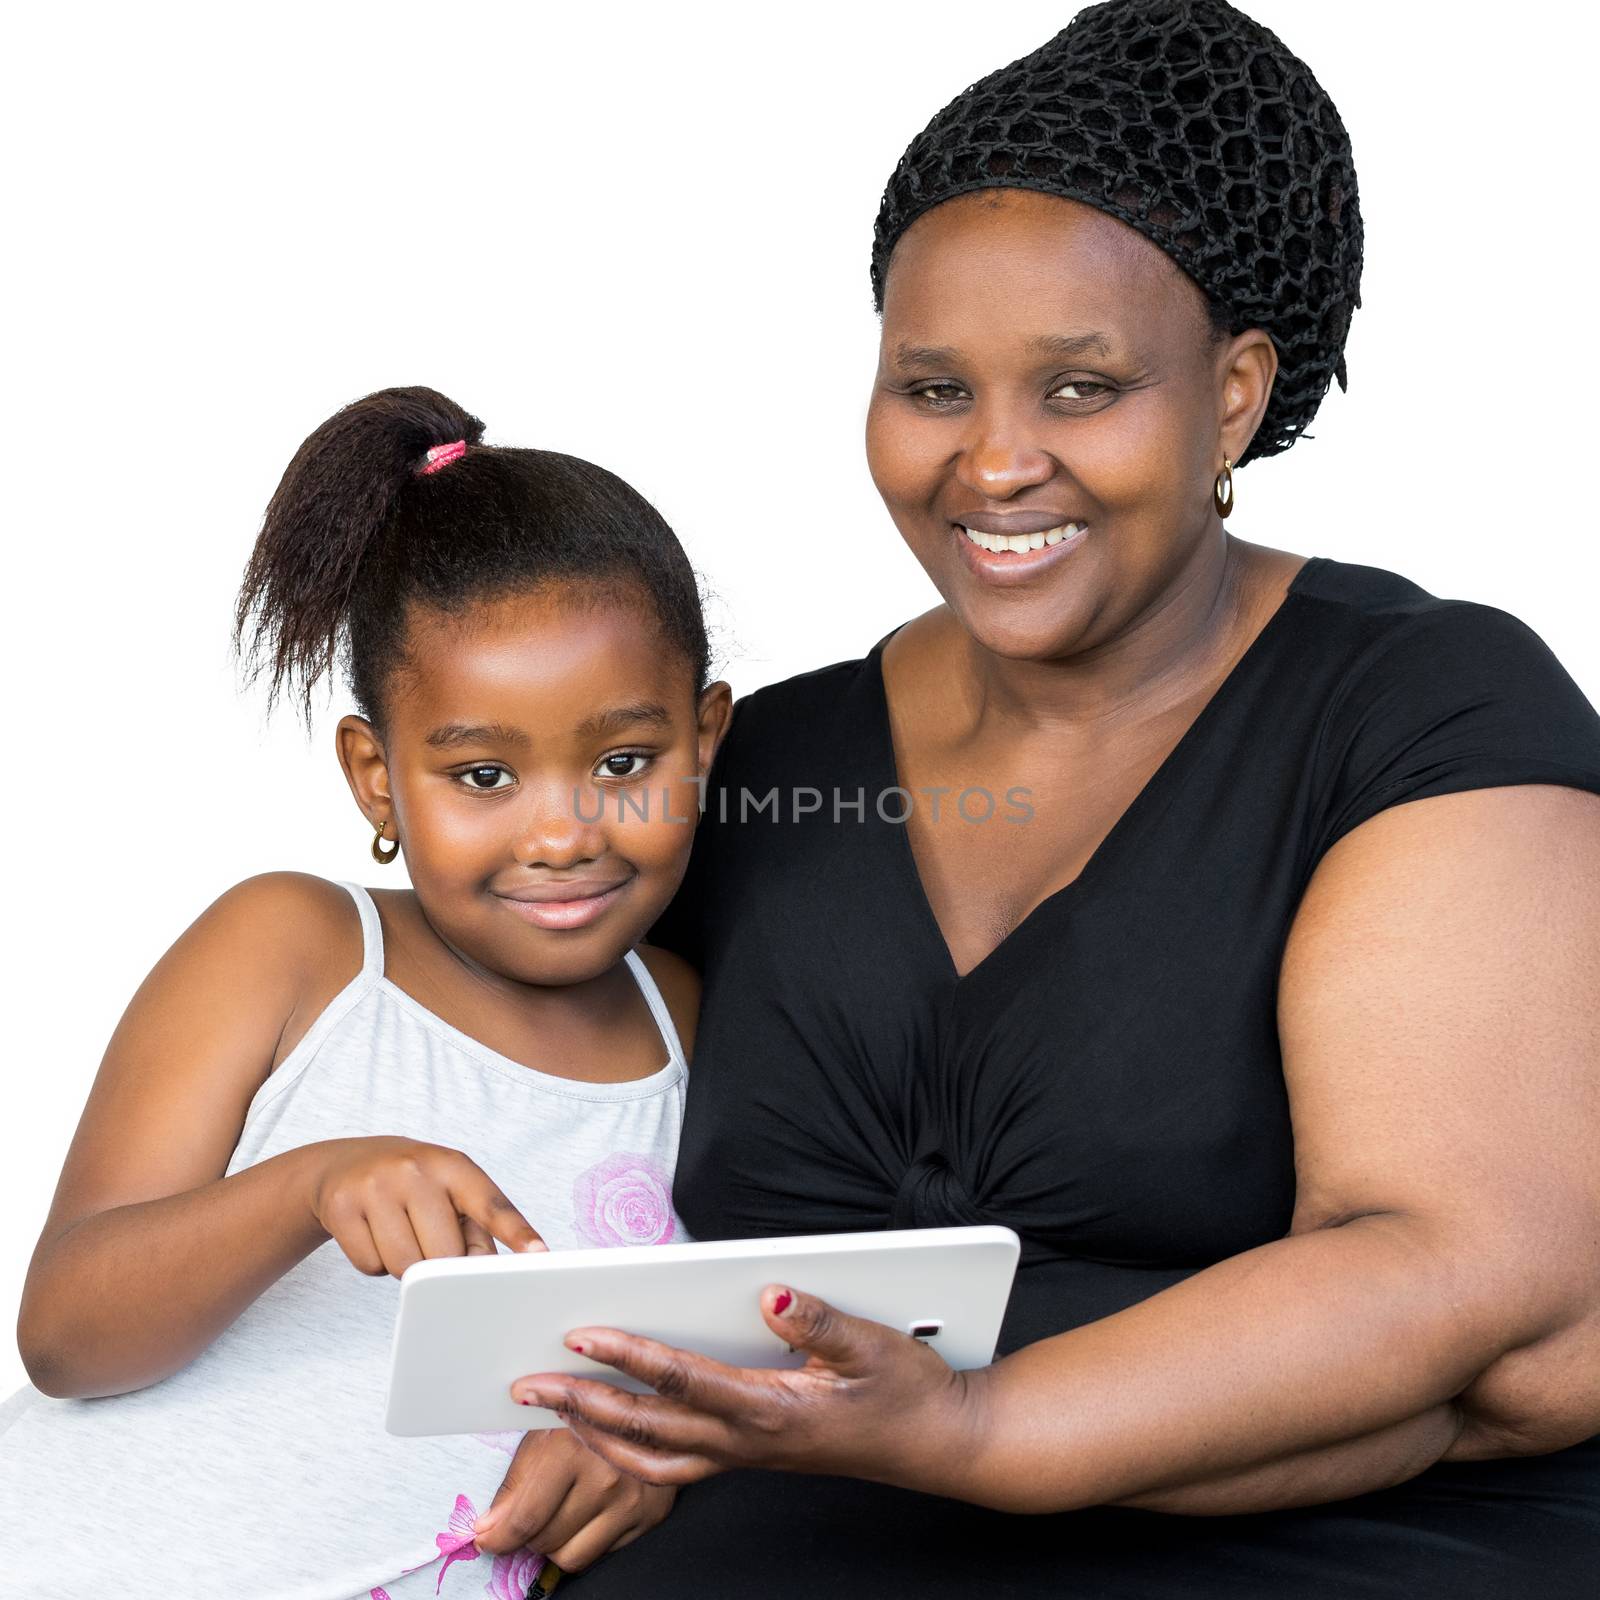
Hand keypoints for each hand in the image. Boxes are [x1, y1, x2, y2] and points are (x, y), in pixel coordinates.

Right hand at [305, 1137, 544, 1277]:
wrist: (345, 1165)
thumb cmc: (415, 1185)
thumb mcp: (451, 1192)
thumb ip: (477, 1229)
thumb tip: (484, 1272)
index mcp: (454, 1165)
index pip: (491, 1204)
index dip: (517, 1232)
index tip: (539, 1255)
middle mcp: (415, 1169)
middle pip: (445, 1255)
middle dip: (440, 1261)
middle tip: (426, 1235)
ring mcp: (375, 1186)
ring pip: (405, 1267)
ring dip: (406, 1264)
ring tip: (399, 1230)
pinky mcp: (341, 1207)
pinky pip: (370, 1267)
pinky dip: (375, 1263)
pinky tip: (372, 1233)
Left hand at [472, 1425, 676, 1571]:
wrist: (653, 1404)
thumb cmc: (590, 1413)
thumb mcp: (545, 1432)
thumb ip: (515, 1483)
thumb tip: (488, 1529)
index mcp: (573, 1448)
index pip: (525, 1519)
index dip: (498, 1537)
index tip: (487, 1539)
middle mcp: (606, 1477)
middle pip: (545, 1541)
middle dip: (528, 1533)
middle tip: (532, 1510)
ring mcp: (631, 1500)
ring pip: (570, 1557)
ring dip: (556, 1542)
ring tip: (559, 1512)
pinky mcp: (650, 1516)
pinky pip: (601, 1554)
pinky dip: (586, 1541)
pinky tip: (587, 1513)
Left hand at [506, 1284, 983, 1496]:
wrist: (938, 1441)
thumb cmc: (907, 1391)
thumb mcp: (874, 1344)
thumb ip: (819, 1320)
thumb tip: (771, 1294)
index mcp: (772, 1411)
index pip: (682, 1380)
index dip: (628, 1356)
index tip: (580, 1334)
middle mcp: (749, 1441)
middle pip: (647, 1427)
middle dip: (580, 1404)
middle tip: (525, 1384)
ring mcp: (748, 1454)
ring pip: (652, 1459)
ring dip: (596, 1435)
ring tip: (552, 1411)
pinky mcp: (753, 1454)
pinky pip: (676, 1464)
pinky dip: (632, 1452)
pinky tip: (615, 1431)